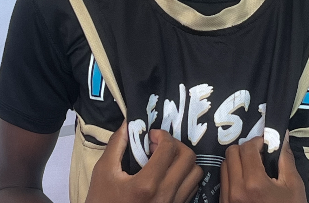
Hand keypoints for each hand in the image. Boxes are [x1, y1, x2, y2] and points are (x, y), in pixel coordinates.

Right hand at [86, 122, 203, 202]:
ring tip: (166, 160)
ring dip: (183, 161)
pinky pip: (192, 188)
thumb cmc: (103, 202)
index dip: (162, 135)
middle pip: (188, 158)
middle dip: (175, 145)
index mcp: (147, 184)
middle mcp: (166, 195)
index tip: (151, 136)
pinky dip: (185, 176)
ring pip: (195, 174)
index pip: (169, 148)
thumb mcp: (103, 172)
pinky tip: (168, 175)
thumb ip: (117, 144)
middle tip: (160, 146)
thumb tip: (128, 124)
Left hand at [220, 132, 306, 202]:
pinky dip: (232, 174)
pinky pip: (223, 180)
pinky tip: (246, 180)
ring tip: (253, 168)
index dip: (258, 142)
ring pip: (225, 165)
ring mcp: (227, 199)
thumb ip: (286, 159)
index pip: (247, 148)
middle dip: (246, 149)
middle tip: (260, 155)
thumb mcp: (293, 187)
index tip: (266, 145)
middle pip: (232, 153)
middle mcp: (236, 190)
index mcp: (254, 184)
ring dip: (238, 160)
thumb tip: (282, 136)